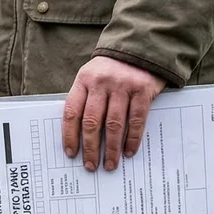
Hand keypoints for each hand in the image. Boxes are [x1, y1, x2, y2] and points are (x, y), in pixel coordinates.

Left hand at [62, 56, 165, 171]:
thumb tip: (80, 136)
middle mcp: (101, 82)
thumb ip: (86, 100)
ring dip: (111, 148)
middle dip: (90, 148)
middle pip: (92, 122)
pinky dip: (132, 139)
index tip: (71, 154)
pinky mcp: (143, 89)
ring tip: (110, 164)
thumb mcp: (92, 77)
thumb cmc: (112, 69)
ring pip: (114, 124)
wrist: (141, 47)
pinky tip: (129, 151)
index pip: (72, 112)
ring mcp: (123, 86)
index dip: (70, 135)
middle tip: (91, 166)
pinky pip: (136, 120)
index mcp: (84, 80)